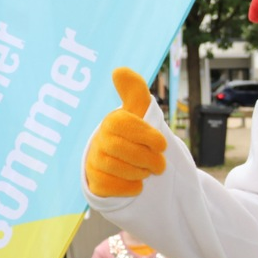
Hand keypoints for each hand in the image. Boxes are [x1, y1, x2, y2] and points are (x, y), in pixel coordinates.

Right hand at [85, 68, 167, 196]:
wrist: (122, 161)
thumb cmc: (134, 133)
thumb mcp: (139, 111)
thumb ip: (135, 91)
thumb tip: (119, 70)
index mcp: (112, 121)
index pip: (124, 124)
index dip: (146, 135)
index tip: (162, 144)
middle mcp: (99, 140)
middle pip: (123, 150)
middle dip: (148, 159)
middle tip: (161, 164)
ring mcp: (94, 161)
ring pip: (118, 170)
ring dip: (140, 173)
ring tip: (148, 171)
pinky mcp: (95, 182)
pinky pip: (112, 187)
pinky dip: (130, 188)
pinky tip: (137, 184)